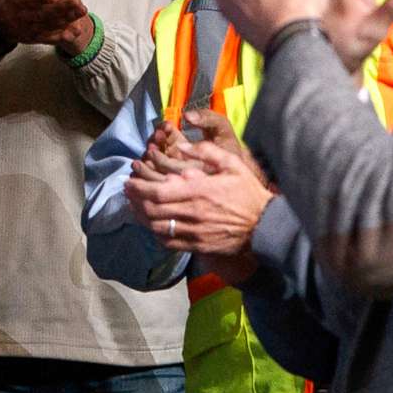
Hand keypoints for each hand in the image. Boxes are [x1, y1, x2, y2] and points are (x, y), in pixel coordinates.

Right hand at [0, 0, 88, 46]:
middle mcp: (22, 15)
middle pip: (43, 12)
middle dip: (61, 8)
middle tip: (77, 3)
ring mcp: (30, 27)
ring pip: (50, 24)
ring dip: (67, 19)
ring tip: (81, 12)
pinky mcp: (37, 36)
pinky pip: (50, 36)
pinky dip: (62, 34)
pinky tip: (74, 30)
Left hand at [127, 137, 271, 259]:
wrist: (265, 225)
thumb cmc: (248, 193)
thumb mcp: (232, 163)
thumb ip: (206, 151)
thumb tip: (181, 146)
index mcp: (198, 191)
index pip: (157, 191)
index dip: (138, 187)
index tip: (129, 181)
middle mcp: (191, 213)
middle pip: (151, 210)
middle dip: (135, 200)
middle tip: (128, 192)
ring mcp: (193, 232)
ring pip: (156, 227)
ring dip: (141, 217)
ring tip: (135, 207)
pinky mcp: (198, 246)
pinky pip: (169, 242)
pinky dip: (155, 234)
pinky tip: (152, 226)